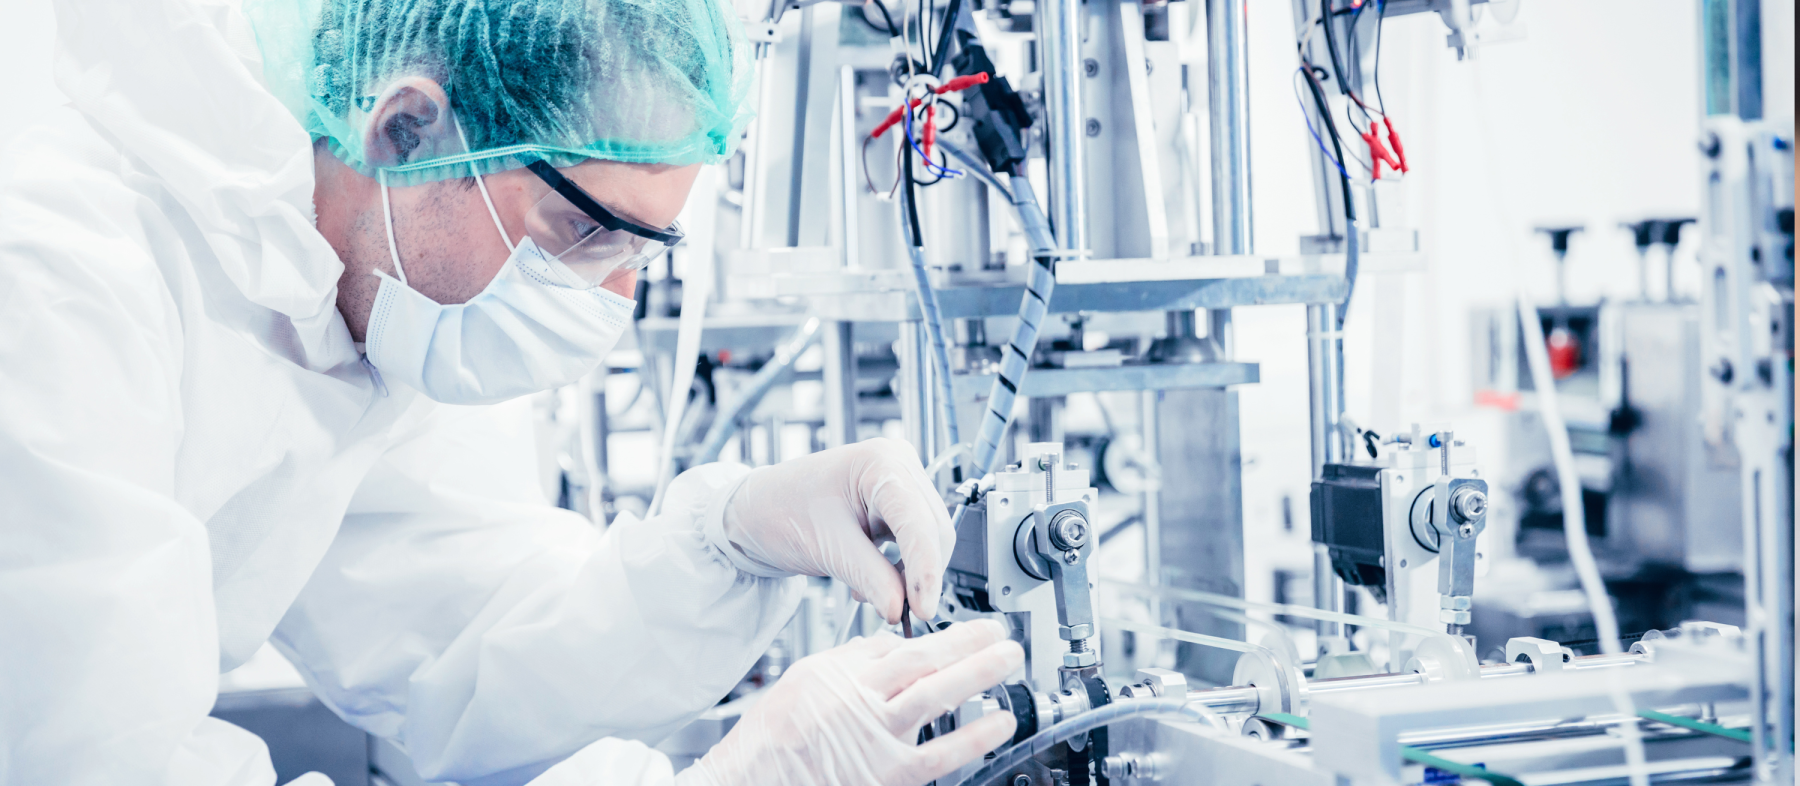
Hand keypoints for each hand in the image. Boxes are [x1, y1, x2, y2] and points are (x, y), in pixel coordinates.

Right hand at [678, 620, 1022, 785]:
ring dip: (978, 673)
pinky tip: (1001, 722)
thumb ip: (847, 662)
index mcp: (838, 673)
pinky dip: (975, 736)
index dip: (937, 635)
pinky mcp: (888, 774)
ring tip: (1008, 659)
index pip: (896, 645)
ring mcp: (876, 738)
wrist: (749, 783)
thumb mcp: (801, 683)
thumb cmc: (769, 741)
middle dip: (967, 642)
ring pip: (937, 695)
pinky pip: (941, 753)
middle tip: (1000, 631)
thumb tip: (884, 644)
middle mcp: (859, 700)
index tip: (964, 629)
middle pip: (923, 660)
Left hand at [722, 438, 953, 622]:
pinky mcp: (895, 504)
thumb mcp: (826, 548)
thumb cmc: (779, 511)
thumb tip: (901, 608)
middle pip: (932, 530)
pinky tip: (875, 583)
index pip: (919, 522)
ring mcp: (899, 482)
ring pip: (928, 539)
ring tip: (880, 598)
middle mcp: (898, 464)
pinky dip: (902, 569)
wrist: (756, 511)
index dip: (926, 569)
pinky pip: (914, 541)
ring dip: (912, 575)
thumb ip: (870, 577)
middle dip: (921, 575)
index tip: (924, 609)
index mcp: (881, 462)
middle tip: (905, 614)